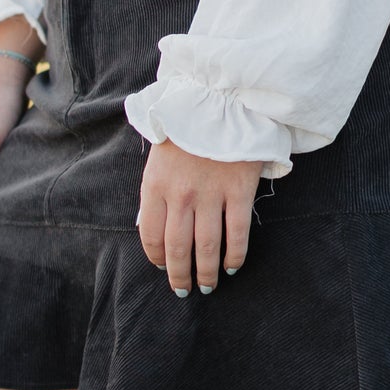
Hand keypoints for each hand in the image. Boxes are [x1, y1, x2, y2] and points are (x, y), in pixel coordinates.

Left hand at [137, 137, 262, 296]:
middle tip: (184, 290)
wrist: (220, 100)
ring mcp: (211, 195)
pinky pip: (237, 234)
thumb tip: (152, 227)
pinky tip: (231, 266)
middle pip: (177, 248)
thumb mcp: (158, 157)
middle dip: (180, 275)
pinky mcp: (239, 191)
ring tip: (208, 286)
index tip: (162, 268)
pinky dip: (234, 255)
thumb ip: (155, 191)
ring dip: (206, 273)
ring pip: (206, 247)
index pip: (150, 235)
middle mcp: (180, 195)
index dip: (156, 258)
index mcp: (155, 186)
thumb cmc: (186, 128)